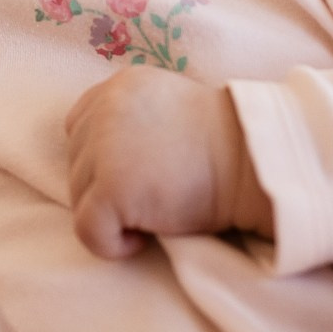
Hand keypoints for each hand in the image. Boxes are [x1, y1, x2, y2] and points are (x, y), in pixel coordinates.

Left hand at [64, 68, 273, 259]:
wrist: (256, 161)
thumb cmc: (226, 145)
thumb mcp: (171, 108)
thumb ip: (133, 120)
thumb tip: (106, 158)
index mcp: (119, 87)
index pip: (78, 128)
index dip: (101, 161)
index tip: (139, 177)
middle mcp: (104, 109)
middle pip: (76, 163)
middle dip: (106, 188)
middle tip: (153, 200)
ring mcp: (104, 146)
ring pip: (78, 197)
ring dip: (111, 215)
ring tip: (154, 216)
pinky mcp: (111, 187)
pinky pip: (88, 229)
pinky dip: (111, 244)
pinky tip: (144, 240)